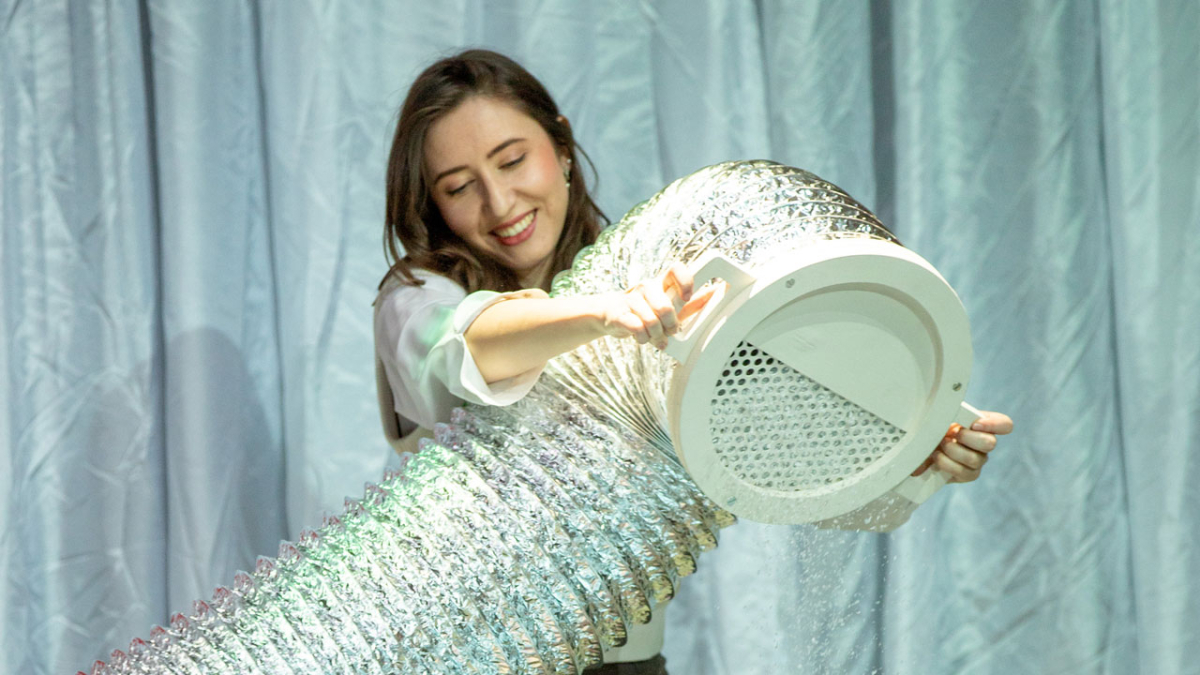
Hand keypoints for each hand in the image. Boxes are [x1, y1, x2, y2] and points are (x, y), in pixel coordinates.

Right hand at [598, 262, 718, 348]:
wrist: (611, 314)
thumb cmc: (645, 309)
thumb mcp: (670, 304)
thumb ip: (693, 302)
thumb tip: (716, 292)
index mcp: (662, 282)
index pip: (676, 269)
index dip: (685, 282)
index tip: (687, 298)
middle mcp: (647, 286)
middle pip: (665, 306)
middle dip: (671, 324)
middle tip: (671, 331)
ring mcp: (632, 298)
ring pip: (651, 320)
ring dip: (657, 335)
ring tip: (656, 338)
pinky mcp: (619, 313)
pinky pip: (637, 328)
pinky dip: (643, 338)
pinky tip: (643, 338)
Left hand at [911, 410, 1013, 482]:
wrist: (927, 447)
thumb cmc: (937, 428)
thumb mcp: (943, 417)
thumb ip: (950, 414)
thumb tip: (950, 421)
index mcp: (984, 424)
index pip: (1005, 424)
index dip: (994, 424)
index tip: (974, 424)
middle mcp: (986, 443)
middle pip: (990, 443)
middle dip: (966, 437)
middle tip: (952, 433)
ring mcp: (979, 460)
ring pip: (973, 458)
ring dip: (952, 450)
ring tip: (941, 444)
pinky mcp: (969, 475)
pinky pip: (962, 471)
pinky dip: (946, 463)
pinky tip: (937, 456)